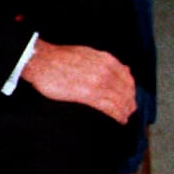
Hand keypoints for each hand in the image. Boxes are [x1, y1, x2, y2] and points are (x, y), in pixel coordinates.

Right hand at [22, 39, 136, 123]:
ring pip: (119, 100)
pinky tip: (120, 120)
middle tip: (130, 110)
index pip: (128, 78)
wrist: (42, 60)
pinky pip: (109, 107)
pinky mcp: (88, 95)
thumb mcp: (89, 53)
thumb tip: (126, 70)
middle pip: (126, 91)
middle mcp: (106, 71)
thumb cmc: (62, 57)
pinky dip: (117, 115)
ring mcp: (98, 83)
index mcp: (107, 60)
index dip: (131, 90)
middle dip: (130, 102)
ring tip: (125, 117)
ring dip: (125, 111)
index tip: (130, 97)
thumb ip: (108, 62)